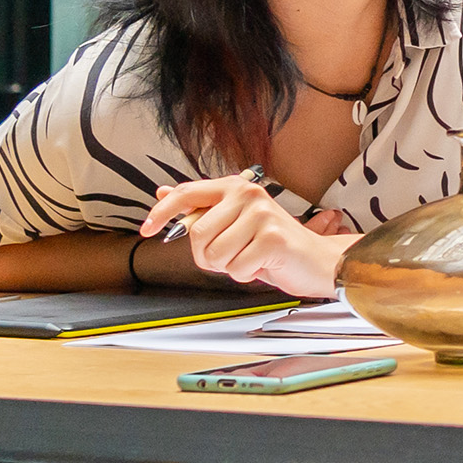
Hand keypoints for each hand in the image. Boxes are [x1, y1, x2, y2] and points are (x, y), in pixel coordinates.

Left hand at [143, 176, 351, 301]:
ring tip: (250, 258)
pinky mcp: (272, 237)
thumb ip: (200, 208)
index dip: (161, 212)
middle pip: (196, 234)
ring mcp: (261, 214)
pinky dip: (246, 275)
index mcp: (234, 187)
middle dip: (208, 256)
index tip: (145, 228)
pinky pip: (236, 268)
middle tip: (234, 255)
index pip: (187, 193)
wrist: (317, 261)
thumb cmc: (272, 244)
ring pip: (214, 254)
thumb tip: (163, 192)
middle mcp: (247, 193)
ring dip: (228, 267)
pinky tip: (263, 265)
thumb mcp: (232, 222)